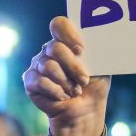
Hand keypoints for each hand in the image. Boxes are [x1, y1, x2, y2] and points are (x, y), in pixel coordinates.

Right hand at [23, 16, 110, 135]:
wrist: (85, 110)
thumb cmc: (94, 86)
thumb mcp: (101, 68)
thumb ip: (98, 53)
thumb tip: (105, 40)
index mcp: (66, 42)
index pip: (59, 25)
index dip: (68, 34)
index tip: (81, 49)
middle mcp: (49, 51)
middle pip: (55, 48)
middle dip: (73, 66)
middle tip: (84, 80)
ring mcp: (38, 65)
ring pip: (49, 65)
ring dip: (67, 82)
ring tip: (75, 90)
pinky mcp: (30, 81)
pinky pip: (40, 81)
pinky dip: (56, 91)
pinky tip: (63, 96)